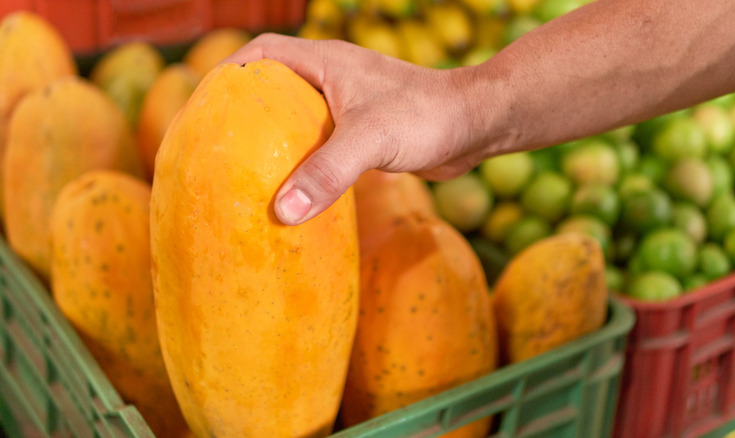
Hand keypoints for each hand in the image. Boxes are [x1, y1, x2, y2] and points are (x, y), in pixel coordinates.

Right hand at [223, 34, 489, 224]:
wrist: (476, 126)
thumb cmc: (427, 117)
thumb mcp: (371, 139)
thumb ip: (328, 172)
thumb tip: (281, 212)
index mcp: (322, 62)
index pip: (259, 55)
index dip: (225, 75)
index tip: (199, 110)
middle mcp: (329, 79)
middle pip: (270, 90)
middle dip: (241, 115)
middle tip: (213, 149)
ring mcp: (345, 106)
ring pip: (294, 121)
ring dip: (271, 143)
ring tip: (241, 175)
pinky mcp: (360, 133)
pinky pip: (318, 145)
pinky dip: (301, 163)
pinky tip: (290, 191)